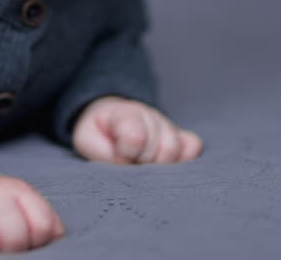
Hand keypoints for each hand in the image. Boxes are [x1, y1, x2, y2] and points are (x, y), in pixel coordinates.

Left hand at [72, 96, 202, 163]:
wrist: (110, 119)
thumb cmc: (99, 133)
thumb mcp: (87, 140)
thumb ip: (101, 152)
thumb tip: (127, 164)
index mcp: (126, 114)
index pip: (137, 137)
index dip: (127, 154)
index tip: (119, 156)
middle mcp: (151, 116)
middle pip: (162, 147)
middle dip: (144, 163)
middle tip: (131, 163)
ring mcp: (168, 125)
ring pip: (177, 149)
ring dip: (160, 164)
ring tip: (145, 165)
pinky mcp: (181, 136)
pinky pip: (194, 146)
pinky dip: (184, 158)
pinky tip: (167, 164)